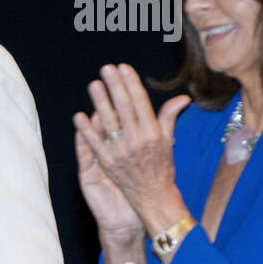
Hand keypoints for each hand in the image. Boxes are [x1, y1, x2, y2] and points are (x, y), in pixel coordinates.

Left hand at [73, 64, 190, 225]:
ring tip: (94, 84)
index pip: (141, 102)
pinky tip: (79, 116)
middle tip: (106, 68)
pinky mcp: (107, 162)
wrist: (152, 196)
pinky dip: (87, 130)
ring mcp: (121, 151)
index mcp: (153, 132)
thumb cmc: (161, 166)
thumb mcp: (168, 140)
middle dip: (115, 86)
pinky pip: (95, 143)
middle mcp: (137, 140)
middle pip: (124, 107)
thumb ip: (170, 117)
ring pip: (109, 122)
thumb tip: (183, 98)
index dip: (131, 84)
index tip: (124, 67)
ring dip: (100, 102)